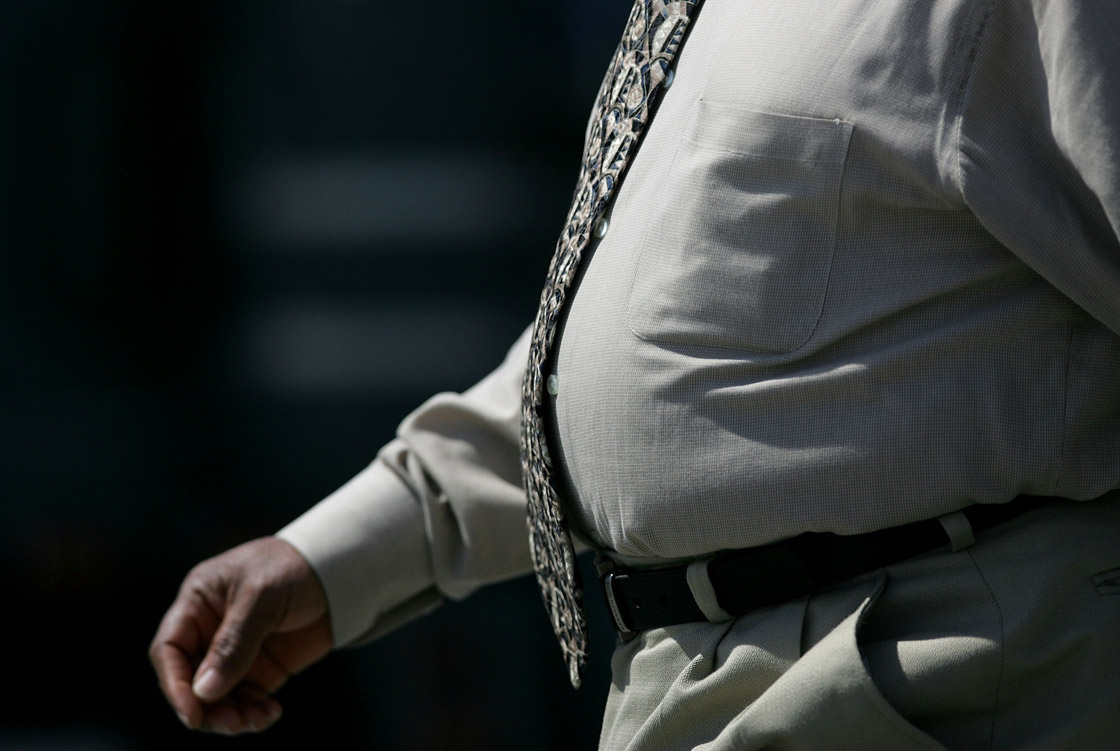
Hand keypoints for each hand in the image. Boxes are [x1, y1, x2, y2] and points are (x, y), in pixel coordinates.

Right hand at [149, 537, 332, 734]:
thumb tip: (204, 691)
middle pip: (190, 681)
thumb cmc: (293, 568)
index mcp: (197, 603)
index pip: (168, 650)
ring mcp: (235, 653)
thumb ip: (233, 643)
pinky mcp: (261, 669)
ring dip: (230, 716)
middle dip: (206, 707)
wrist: (340, 571)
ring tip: (256, 721)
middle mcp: (209, 630)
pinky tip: (271, 714)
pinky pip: (246, 701)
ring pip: (217, 698)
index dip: (174, 684)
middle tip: (232, 724)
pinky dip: (254, 714)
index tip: (192, 714)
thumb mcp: (261, 597)